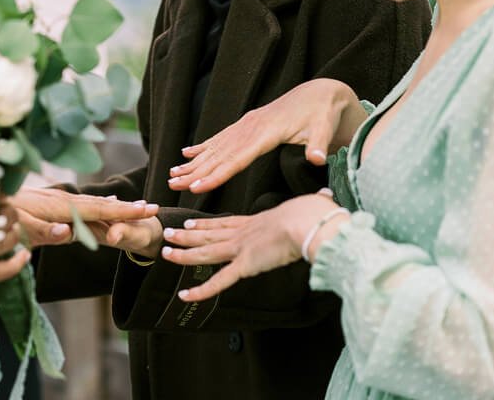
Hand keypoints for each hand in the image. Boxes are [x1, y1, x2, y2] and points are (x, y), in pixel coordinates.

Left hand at [6, 188, 157, 247]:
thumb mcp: (16, 231)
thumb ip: (43, 232)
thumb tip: (70, 231)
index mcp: (57, 207)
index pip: (98, 209)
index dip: (123, 211)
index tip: (147, 210)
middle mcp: (58, 199)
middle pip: (99, 203)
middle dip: (125, 206)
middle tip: (152, 208)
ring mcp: (53, 199)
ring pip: (90, 203)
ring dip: (112, 205)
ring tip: (134, 206)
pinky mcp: (46, 201)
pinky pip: (79, 204)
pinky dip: (95, 204)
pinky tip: (99, 205)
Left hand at [160, 191, 347, 301]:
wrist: (310, 223)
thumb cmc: (316, 215)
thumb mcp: (314, 206)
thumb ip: (316, 204)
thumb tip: (327, 198)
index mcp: (257, 221)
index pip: (225, 222)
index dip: (206, 223)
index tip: (191, 221)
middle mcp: (243, 233)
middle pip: (209, 234)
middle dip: (187, 233)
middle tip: (169, 232)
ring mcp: (241, 248)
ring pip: (205, 252)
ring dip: (183, 253)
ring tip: (165, 252)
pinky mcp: (244, 265)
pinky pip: (218, 281)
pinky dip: (200, 290)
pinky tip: (185, 295)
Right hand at [168, 78, 363, 193]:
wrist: (320, 93)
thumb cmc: (322, 114)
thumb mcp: (325, 128)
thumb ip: (318, 144)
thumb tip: (318, 159)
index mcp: (266, 132)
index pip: (237, 158)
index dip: (217, 174)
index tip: (197, 187)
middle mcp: (250, 127)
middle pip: (219, 154)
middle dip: (195, 172)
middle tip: (172, 185)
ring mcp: (246, 124)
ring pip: (214, 147)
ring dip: (192, 163)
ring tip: (172, 176)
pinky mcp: (247, 124)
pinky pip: (220, 138)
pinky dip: (202, 147)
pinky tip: (186, 154)